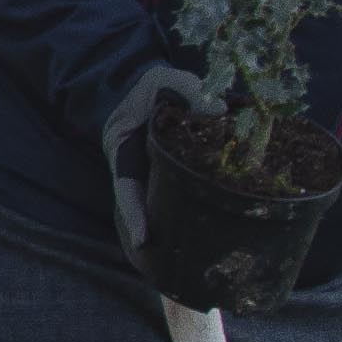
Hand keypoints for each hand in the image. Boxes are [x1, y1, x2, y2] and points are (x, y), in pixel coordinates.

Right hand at [99, 61, 207, 273]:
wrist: (153, 86)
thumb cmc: (151, 85)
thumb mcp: (162, 80)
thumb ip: (186, 89)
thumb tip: (219, 111)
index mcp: (122, 147)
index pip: (125, 185)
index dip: (133, 213)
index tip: (143, 240)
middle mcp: (134, 166)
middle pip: (140, 204)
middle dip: (148, 231)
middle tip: (159, 261)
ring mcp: (150, 172)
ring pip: (158, 202)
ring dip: (168, 225)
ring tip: (185, 255)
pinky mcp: (170, 173)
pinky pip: (178, 193)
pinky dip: (188, 208)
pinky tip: (208, 226)